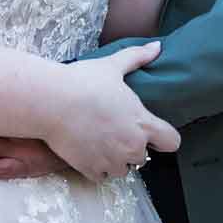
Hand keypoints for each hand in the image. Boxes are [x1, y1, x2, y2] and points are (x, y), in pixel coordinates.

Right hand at [43, 41, 180, 180]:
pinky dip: (95, 166)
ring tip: (99, 140)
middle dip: (131, 147)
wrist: (51, 102)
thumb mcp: (112, 66)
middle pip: (143, 157)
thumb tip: (157, 46)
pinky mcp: (91, 169)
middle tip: (114, 131)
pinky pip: (101, 176)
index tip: (152, 132)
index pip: (171, 142)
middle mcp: (132, 147)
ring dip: (114, 159)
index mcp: (142, 123)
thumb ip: (137, 57)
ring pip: (122, 169)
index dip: (163, 137)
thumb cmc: (82, 82)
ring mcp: (112, 161)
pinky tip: (86, 149)